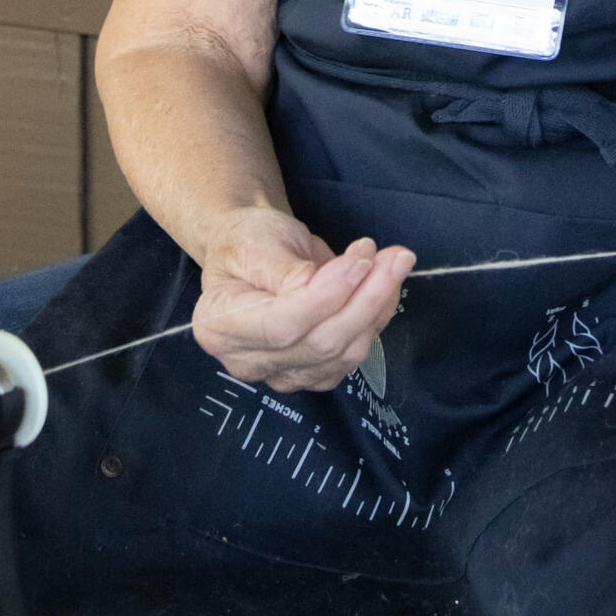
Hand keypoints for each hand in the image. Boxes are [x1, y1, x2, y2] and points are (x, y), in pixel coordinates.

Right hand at [192, 207, 413, 391]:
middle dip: (365, 299)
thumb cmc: (248, 241)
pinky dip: (377, 319)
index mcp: (220, 328)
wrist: (255, 252)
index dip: (327, 295)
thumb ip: (280, 267)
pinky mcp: (314, 375)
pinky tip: (386, 286)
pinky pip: (355, 355)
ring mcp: (283, 375)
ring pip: (344, 353)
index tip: (361, 257)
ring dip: (378, 307)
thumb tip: (314, 284)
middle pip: (320, 344)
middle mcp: (248, 362)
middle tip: (394, 256)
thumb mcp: (254, 240)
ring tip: (395, 262)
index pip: (283, 325)